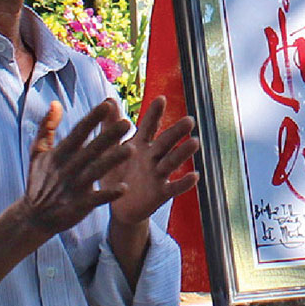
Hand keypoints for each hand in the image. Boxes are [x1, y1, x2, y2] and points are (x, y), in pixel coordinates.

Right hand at [18, 98, 134, 236]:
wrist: (33, 217)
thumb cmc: (39, 180)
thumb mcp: (37, 152)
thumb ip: (47, 127)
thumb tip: (55, 103)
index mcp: (60, 153)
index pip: (79, 132)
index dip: (93, 118)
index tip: (108, 104)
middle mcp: (68, 168)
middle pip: (92, 149)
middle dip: (109, 136)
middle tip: (127, 123)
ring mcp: (74, 187)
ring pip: (96, 171)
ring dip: (113, 161)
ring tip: (131, 150)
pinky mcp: (79, 205)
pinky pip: (96, 199)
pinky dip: (108, 194)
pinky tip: (124, 188)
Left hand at [105, 96, 200, 226]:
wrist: (119, 207)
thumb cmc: (115, 173)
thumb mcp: (109, 150)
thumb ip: (111, 126)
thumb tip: (109, 98)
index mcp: (140, 144)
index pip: (149, 126)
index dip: (154, 113)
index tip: (161, 99)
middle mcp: (152, 157)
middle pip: (166, 142)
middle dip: (177, 131)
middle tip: (190, 120)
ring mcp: (158, 174)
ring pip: (172, 162)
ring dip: (183, 152)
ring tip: (195, 142)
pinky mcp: (160, 193)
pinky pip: (173, 187)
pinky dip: (184, 182)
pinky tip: (195, 175)